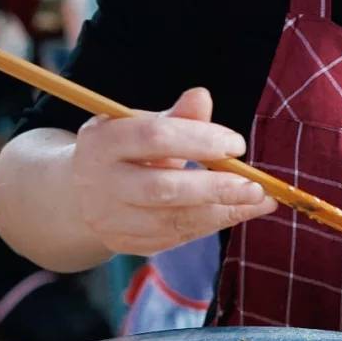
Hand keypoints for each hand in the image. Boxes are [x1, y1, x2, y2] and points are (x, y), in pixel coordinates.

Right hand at [71, 88, 276, 256]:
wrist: (82, 195)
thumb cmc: (124, 152)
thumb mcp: (140, 127)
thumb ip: (175, 118)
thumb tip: (202, 97)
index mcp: (102, 142)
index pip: (153, 137)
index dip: (198, 139)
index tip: (237, 145)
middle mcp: (102, 183)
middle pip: (163, 188)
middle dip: (215, 187)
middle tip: (255, 186)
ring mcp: (112, 219)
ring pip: (174, 220)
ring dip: (223, 212)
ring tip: (259, 201)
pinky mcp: (128, 243)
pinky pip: (177, 236)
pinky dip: (212, 224)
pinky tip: (239, 212)